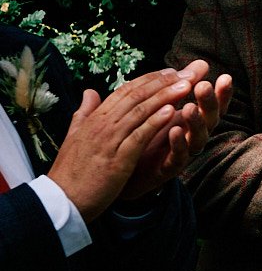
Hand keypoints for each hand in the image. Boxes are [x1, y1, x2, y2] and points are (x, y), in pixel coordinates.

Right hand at [46, 70, 192, 224]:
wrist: (63, 199)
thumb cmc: (71, 170)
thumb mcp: (75, 136)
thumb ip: (84, 113)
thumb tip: (90, 92)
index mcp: (94, 119)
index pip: (125, 91)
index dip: (149, 80)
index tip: (171, 71)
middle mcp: (102, 124)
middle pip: (136, 96)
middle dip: (164, 83)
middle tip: (189, 73)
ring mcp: (109, 140)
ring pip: (140, 111)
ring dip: (166, 97)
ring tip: (188, 86)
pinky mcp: (118, 158)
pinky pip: (139, 135)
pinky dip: (155, 122)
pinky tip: (172, 112)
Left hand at [121, 62, 234, 199]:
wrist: (128, 171)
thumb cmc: (150, 135)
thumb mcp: (167, 106)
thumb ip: (183, 86)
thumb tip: (202, 63)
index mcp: (194, 120)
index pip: (213, 105)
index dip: (221, 93)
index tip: (225, 77)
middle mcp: (194, 136)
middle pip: (209, 119)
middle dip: (208, 103)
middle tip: (203, 86)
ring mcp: (185, 152)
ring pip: (197, 138)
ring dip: (194, 122)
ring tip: (188, 107)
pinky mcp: (170, 168)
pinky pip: (178, 157)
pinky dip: (178, 144)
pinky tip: (174, 130)